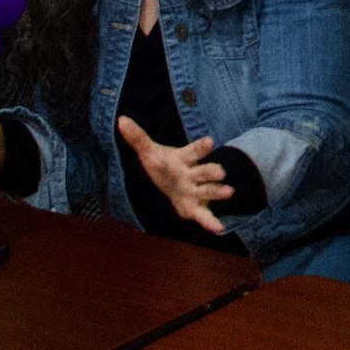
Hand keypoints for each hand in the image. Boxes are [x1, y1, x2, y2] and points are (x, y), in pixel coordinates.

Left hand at [116, 112, 240, 236]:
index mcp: (184, 160)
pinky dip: (211, 222)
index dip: (201, 147)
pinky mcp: (195, 207)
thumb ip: (137, 138)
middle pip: (205, 171)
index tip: (209, 141)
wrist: (172, 185)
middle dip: (213, 171)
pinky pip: (204, 215)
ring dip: (218, 192)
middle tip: (220, 172)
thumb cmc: (163, 166)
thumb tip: (121, 120)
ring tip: (228, 192)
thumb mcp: (149, 152)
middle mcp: (193, 174)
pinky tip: (219, 229)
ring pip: (209, 190)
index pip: (193, 151)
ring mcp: (196, 191)